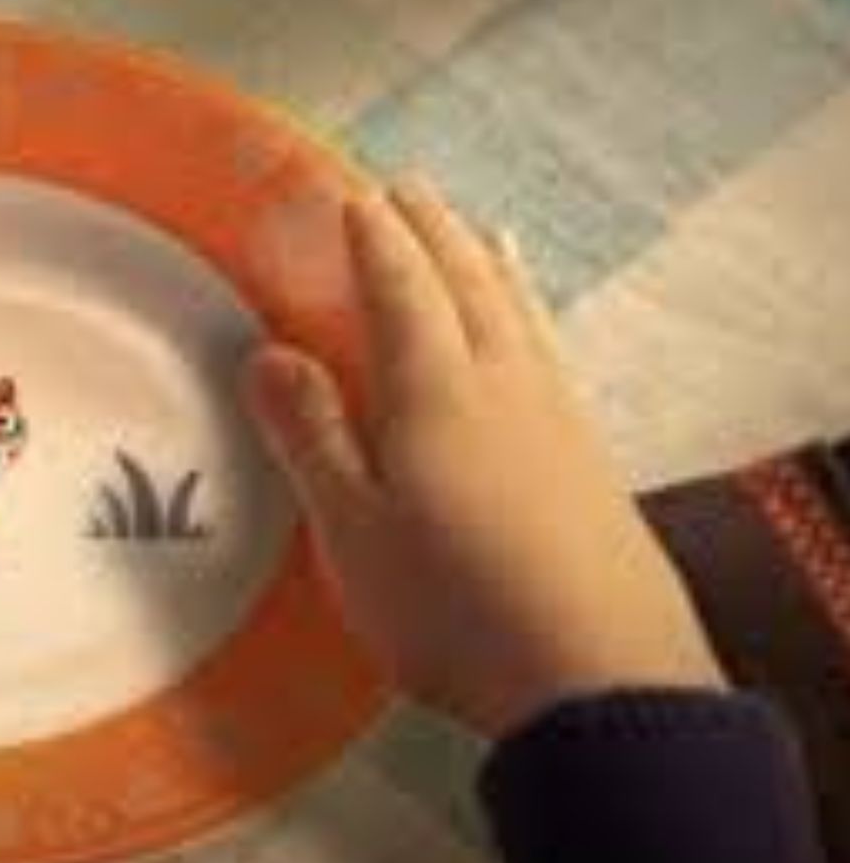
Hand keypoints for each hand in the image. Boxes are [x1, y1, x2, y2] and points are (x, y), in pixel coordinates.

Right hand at [243, 176, 725, 735]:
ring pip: (518, 311)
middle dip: (432, 230)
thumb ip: (310, 435)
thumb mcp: (351, 528)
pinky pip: (551, 349)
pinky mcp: (588, 459)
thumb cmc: (449, 605)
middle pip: (466, 283)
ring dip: (487, 260)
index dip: (374, 238)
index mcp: (435, 391)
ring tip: (475, 227)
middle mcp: (502, 384)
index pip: (401, 289)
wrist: (594, 675)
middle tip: (405, 188)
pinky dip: (533, 314)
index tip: (352, 194)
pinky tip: (535, 328)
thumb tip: (268, 353)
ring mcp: (556, 418)